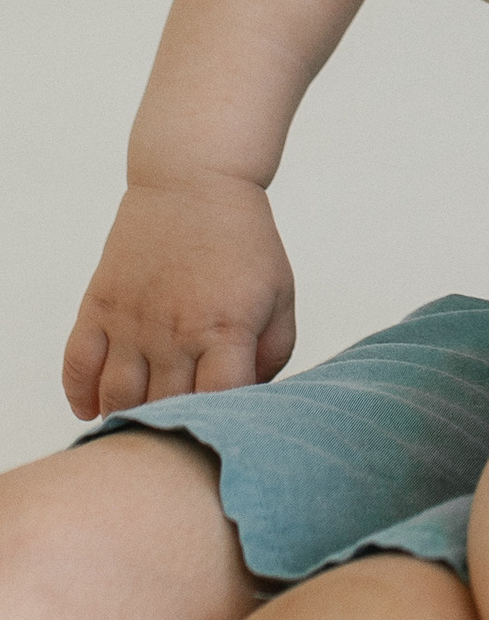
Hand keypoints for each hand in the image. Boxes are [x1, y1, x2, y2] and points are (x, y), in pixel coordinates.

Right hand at [63, 176, 298, 416]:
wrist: (194, 183)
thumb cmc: (243, 243)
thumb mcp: (280, 295)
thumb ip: (273, 354)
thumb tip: (248, 401)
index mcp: (225, 326)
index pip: (219, 401)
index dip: (222, 424)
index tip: (224, 429)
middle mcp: (173, 329)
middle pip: (165, 407)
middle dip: (175, 428)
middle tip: (182, 436)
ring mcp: (130, 320)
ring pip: (117, 397)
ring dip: (127, 419)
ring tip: (142, 425)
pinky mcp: (98, 305)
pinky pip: (77, 365)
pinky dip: (80, 395)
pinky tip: (93, 409)